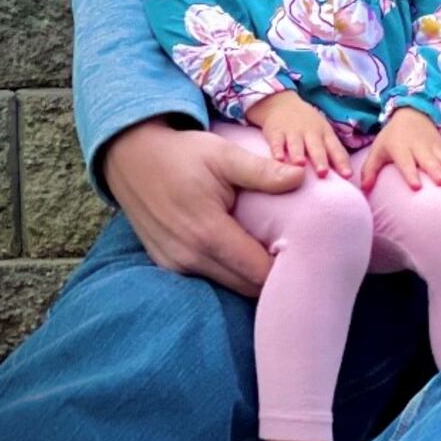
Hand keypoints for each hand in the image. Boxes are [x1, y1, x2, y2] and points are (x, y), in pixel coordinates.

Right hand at [102, 118, 303, 296]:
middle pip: (245, 286)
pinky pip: (207, 277)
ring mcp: (175, 263)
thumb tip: (301, 175)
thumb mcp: (224, 155)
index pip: (257, 271)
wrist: (132, 157)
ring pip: (227, 284)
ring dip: (250, 276)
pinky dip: (228, 271)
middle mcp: (189, 257)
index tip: (308, 256)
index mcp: (208, 233)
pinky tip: (245, 253)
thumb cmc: (183, 154)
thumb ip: (263, 172)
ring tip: (275, 255)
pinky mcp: (167, 263)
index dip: (285, 268)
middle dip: (273, 277)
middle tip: (299, 259)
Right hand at [247, 91, 350, 177]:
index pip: (336, 149)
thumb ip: (333, 154)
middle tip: (323, 173)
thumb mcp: (324, 135)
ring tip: (300, 165)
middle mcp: (311, 133)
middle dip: (320, 160)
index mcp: (326, 135)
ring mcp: (293, 132)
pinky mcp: (276, 132)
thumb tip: (347, 177)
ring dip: (298, 154)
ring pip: (296, 144)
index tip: (347, 176)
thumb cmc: (309, 126)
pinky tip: (278, 159)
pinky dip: (277, 150)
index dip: (342, 162)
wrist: (283, 105)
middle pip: (317, 147)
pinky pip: (277, 142)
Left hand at [360, 107, 440, 190]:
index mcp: (401, 148)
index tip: (416, 187)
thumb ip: (370, 170)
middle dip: (437, 171)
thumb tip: (363, 189)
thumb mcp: (378, 149)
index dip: (411, 174)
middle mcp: (419, 148)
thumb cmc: (392, 137)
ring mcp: (434, 147)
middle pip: (429, 161)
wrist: (413, 113)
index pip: (406, 162)